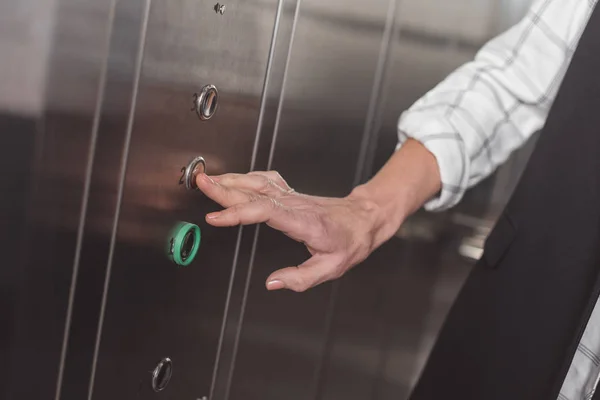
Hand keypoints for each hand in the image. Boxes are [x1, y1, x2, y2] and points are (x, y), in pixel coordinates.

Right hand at [195, 171, 400, 291]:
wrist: (364, 218)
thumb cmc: (350, 242)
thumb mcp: (332, 268)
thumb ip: (300, 278)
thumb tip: (273, 283)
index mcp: (304, 222)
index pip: (266, 212)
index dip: (238, 212)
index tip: (216, 217)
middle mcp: (295, 205)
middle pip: (255, 193)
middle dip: (224, 188)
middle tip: (201, 183)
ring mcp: (292, 196)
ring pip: (257, 183)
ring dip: (231, 180)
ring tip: (207, 180)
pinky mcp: (290, 194)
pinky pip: (264, 181)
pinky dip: (245, 178)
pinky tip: (233, 179)